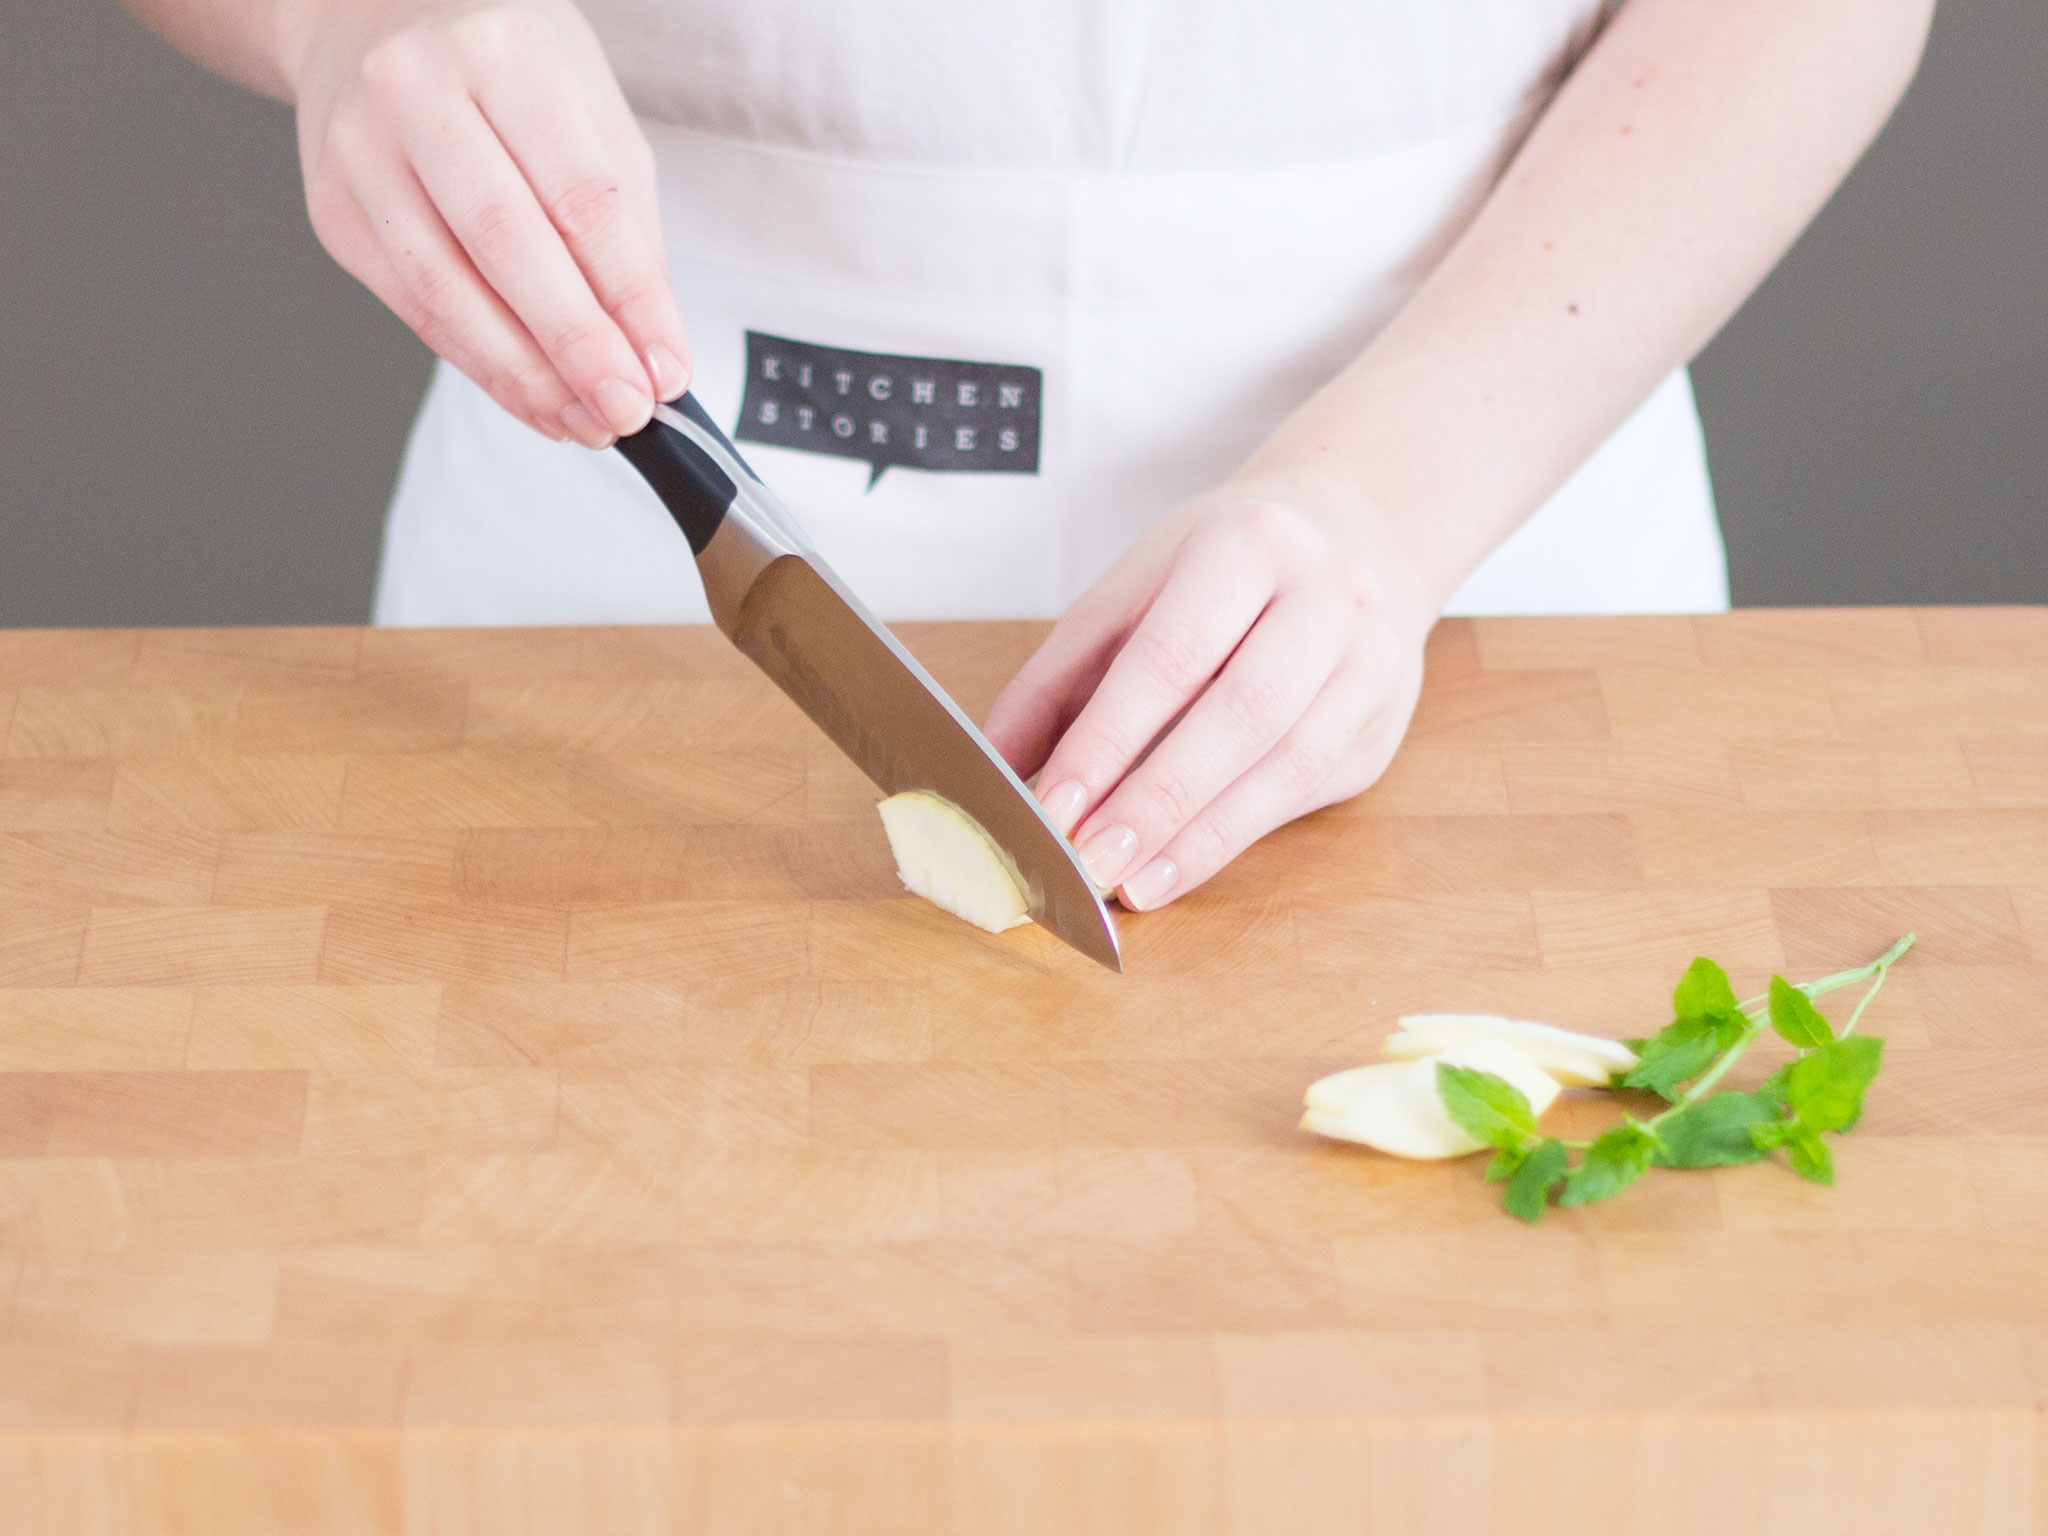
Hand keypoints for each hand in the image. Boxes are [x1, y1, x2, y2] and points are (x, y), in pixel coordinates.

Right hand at [286, 0, 688, 446]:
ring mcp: (361, 153)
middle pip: (508, 246)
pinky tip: (534, 399)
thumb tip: (649, 342)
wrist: (370, 21)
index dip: (631, 297)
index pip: (582, 198)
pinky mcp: (333, 212)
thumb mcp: (588, 110)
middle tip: (628, 411)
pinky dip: (481, 366)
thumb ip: (623, 223)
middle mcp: (417, 93)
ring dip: (526, 377)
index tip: (667, 368)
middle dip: (577, 347)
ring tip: (586, 423)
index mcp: (503, 54)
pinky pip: (415, 309)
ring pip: (447, 292)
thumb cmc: (501, 68)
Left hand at [983, 473, 1433, 911]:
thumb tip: (991, 768)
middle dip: (1158, 798)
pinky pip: (1307, 790)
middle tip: (1091, 861)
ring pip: (1287, 762)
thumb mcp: (1129, 596)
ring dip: (1201, 836)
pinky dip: (1235, 837)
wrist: (1349, 537)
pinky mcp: (1381, 722)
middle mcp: (1326, 596)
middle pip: (1242, 712)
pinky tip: (1178, 867)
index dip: (1109, 739)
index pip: (1170, 655)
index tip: (1055, 806)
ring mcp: (1369, 660)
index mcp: (1246, 543)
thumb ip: (1057, 680)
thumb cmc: (1216, 574)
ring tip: (1131, 884)